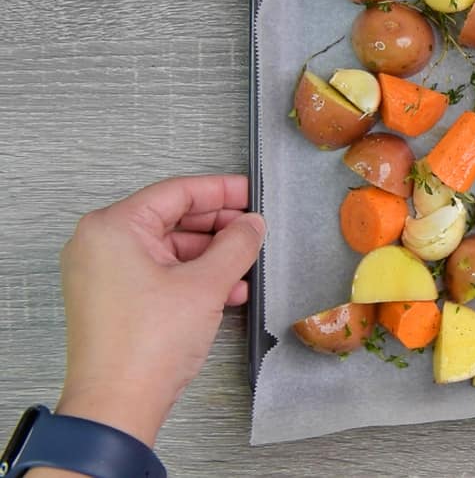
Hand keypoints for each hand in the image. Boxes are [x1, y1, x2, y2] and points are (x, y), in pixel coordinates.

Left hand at [55, 175, 265, 446]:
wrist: (118, 404)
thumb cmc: (146, 345)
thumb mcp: (206, 284)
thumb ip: (236, 245)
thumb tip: (252, 224)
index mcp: (113, 227)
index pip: (176, 192)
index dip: (221, 191)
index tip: (250, 193)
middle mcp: (100, 244)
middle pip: (171, 219)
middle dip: (217, 228)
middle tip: (253, 230)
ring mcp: (102, 273)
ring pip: (168, 249)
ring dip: (210, 256)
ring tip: (246, 265)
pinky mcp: (111, 299)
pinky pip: (158, 273)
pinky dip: (191, 277)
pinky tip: (226, 290)